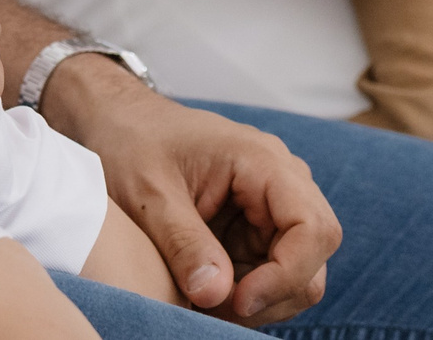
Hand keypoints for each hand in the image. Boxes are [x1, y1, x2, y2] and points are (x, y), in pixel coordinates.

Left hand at [40, 62, 340, 325]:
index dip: (287, 274)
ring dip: (259, 299)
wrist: (118, 123)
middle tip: (216, 308)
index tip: (239, 300)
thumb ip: (183, 243)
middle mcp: (280, 182)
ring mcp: (271, 206)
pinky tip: (205, 292)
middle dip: (274, 293)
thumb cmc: (133, 143)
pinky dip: (245, 294)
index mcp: (262, 162)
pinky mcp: (255, 228)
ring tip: (203, 302)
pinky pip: (270, 273)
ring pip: (296, 272)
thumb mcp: (149, 194)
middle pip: (313, 256)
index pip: (313, 228)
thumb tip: (217, 295)